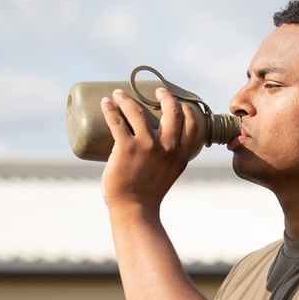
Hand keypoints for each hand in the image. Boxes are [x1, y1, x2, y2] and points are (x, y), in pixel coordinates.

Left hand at [100, 86, 199, 210]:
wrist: (135, 208)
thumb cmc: (149, 193)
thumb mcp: (170, 173)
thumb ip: (168, 158)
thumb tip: (155, 143)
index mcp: (181, 154)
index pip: (192, 123)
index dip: (186, 108)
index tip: (176, 101)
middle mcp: (168, 147)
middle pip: (171, 110)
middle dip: (164, 95)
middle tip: (156, 90)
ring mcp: (147, 146)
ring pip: (138, 111)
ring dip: (127, 98)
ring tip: (119, 94)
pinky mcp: (126, 148)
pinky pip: (117, 121)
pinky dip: (110, 109)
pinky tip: (106, 103)